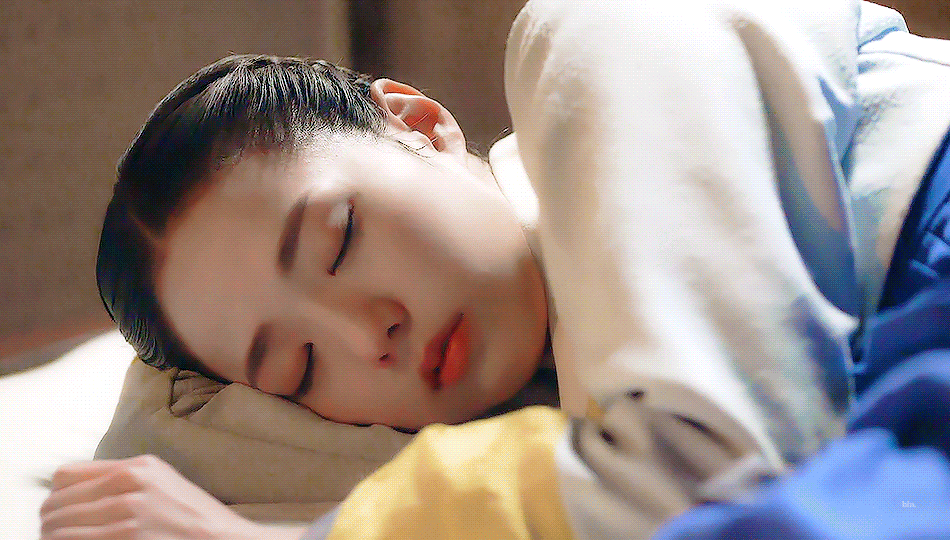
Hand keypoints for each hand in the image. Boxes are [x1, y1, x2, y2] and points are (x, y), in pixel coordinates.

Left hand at [40, 455, 305, 539]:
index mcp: (136, 468)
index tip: (63, 512)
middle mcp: (129, 487)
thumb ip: (121, 479)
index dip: (59, 498)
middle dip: (52, 525)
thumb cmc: (195, 519)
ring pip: (57, 531)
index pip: (63, 478)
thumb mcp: (162, 483)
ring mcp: (128, 518)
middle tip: (60, 537)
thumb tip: (72, 491)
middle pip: (54, 506)